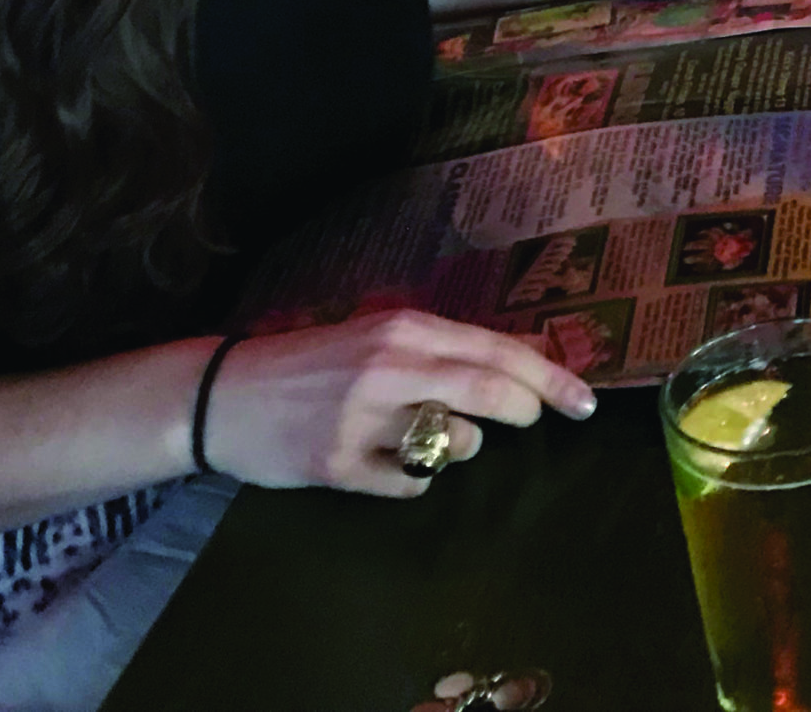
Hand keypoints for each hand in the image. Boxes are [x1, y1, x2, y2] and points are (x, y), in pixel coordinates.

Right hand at [201, 310, 595, 494]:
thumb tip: (519, 374)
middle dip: (527, 409)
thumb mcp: (377, 337)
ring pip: (456, 442)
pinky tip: (390, 464)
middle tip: (534, 421)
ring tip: (429, 436)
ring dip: (461, 446)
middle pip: (491, 390)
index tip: (585, 401)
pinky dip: (415, 479)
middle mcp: (389, 366)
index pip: (498, 350)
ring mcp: (363, 417)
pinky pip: (411, 482)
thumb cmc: (313, 364)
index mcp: (404, 328)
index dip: (550, 377)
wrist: (225, 394)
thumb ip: (440, 351)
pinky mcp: (337, 464)